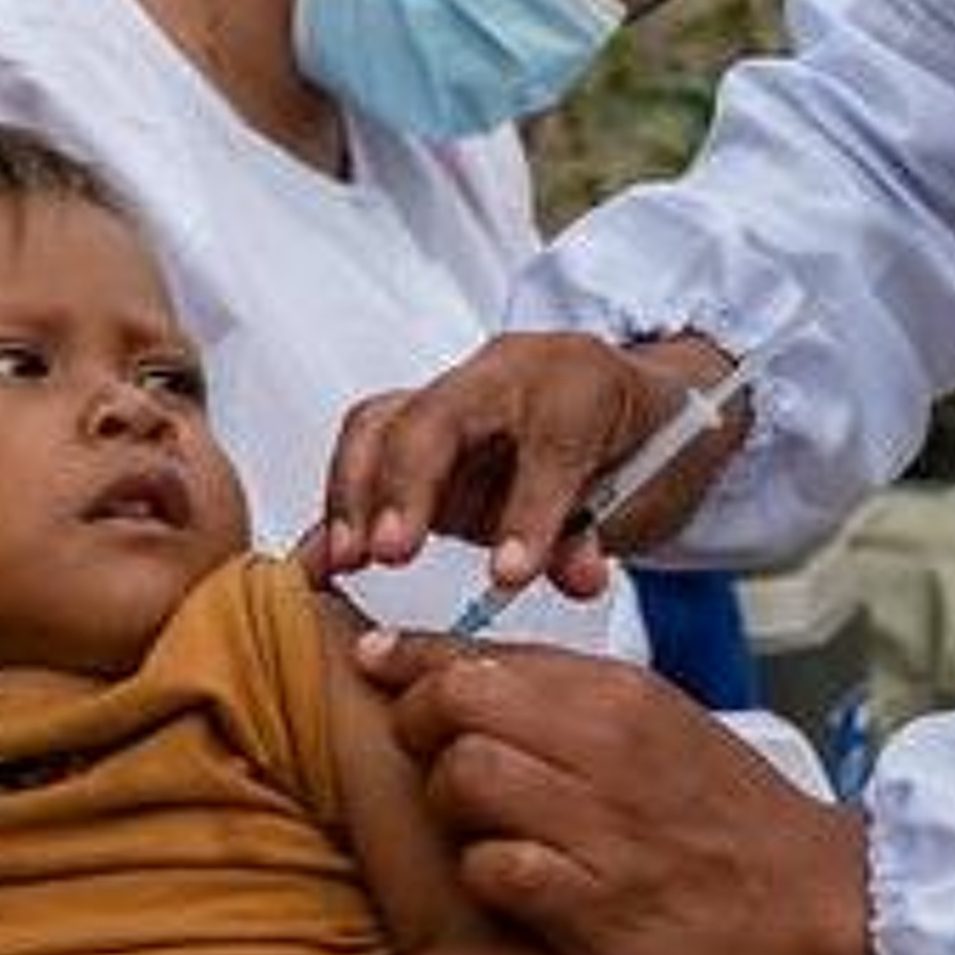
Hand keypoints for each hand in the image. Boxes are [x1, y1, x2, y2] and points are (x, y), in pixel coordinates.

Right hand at [315, 330, 743, 602]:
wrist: (634, 405)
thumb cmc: (640, 439)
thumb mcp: (643, 486)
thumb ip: (595, 532)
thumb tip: (573, 577)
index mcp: (574, 380)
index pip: (547, 439)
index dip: (527, 508)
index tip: (510, 573)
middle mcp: (500, 376)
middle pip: (434, 415)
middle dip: (405, 485)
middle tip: (390, 551)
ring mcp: (450, 403)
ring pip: (381, 424)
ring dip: (354, 495)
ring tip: (343, 559)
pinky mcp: (415, 435)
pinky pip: (364, 456)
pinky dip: (336, 509)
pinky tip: (312, 561)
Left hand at [359, 633, 872, 954]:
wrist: (816, 902)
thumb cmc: (728, 817)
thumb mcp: (656, 723)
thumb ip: (562, 695)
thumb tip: (456, 666)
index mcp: (618, 692)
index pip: (481, 651)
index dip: (409, 658)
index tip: (375, 665)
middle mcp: (607, 746)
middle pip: (455, 703)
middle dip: (418, 728)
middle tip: (429, 759)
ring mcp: (601, 824)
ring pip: (463, 779)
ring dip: (448, 807)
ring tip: (475, 826)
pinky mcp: (597, 904)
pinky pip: (493, 869)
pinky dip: (484, 874)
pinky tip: (511, 881)